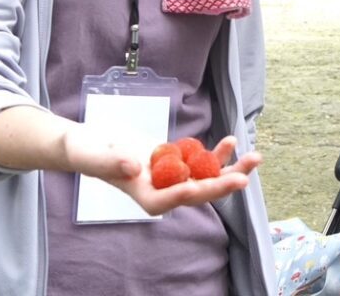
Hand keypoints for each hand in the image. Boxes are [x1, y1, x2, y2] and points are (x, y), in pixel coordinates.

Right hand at [63, 124, 258, 216]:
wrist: (87, 142)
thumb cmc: (85, 150)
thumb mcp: (92, 155)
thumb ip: (111, 163)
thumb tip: (135, 168)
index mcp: (143, 196)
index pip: (171, 198)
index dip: (193, 191)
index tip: (213, 184)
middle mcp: (161, 191)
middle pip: (197, 191)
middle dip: (223, 184)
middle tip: (246, 176)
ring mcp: (170, 177)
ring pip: (206, 176)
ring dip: (230, 168)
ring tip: (254, 157)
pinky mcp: (174, 162)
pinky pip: (200, 160)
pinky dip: (216, 153)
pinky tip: (231, 142)